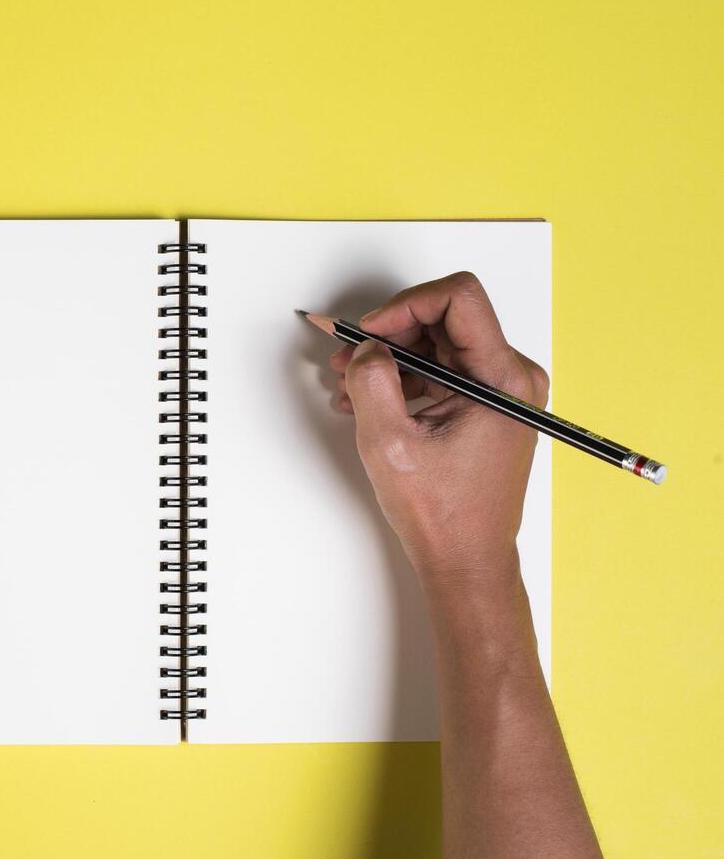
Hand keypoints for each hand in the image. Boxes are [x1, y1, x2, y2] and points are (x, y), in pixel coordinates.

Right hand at [328, 272, 548, 589]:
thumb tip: (367, 348)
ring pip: (436, 344)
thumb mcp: (390, 442)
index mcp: (503, 379)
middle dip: (388, 333)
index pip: (457, 299)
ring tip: (350, 385)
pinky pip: (439, 370)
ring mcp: (499, 391)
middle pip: (442, 320)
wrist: (466, 558)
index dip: (403, 306)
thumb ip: (373, 381)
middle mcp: (510, 377)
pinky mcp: (485, 404)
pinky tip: (369, 400)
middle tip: (347, 357)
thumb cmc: (443, 514)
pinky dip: (402, 378)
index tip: (369, 333)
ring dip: (389, 358)